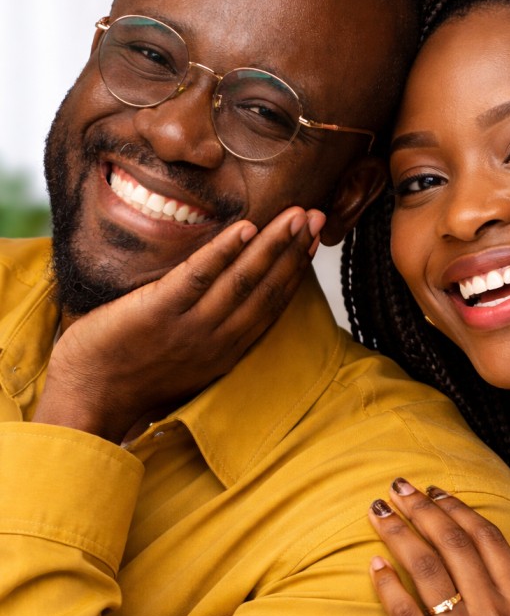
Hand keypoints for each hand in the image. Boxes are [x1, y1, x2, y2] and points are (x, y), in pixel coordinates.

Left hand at [34, 207, 323, 442]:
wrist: (87, 400)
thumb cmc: (128, 377)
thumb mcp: (183, 360)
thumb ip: (206, 331)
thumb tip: (221, 296)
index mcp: (224, 351)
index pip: (270, 305)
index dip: (294, 271)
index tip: (312, 242)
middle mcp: (216, 341)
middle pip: (266, 290)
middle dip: (293, 250)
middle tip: (317, 216)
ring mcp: (189, 328)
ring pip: (242, 281)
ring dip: (273, 246)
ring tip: (295, 216)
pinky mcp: (158, 313)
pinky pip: (197, 277)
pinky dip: (224, 253)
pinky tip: (245, 229)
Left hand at [368, 480, 509, 615]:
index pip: (486, 539)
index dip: (456, 508)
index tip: (434, 491)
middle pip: (453, 545)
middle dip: (422, 509)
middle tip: (397, 488)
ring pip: (427, 571)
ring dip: (398, 534)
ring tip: (377, 513)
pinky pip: (405, 615)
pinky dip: (387, 585)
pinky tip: (372, 565)